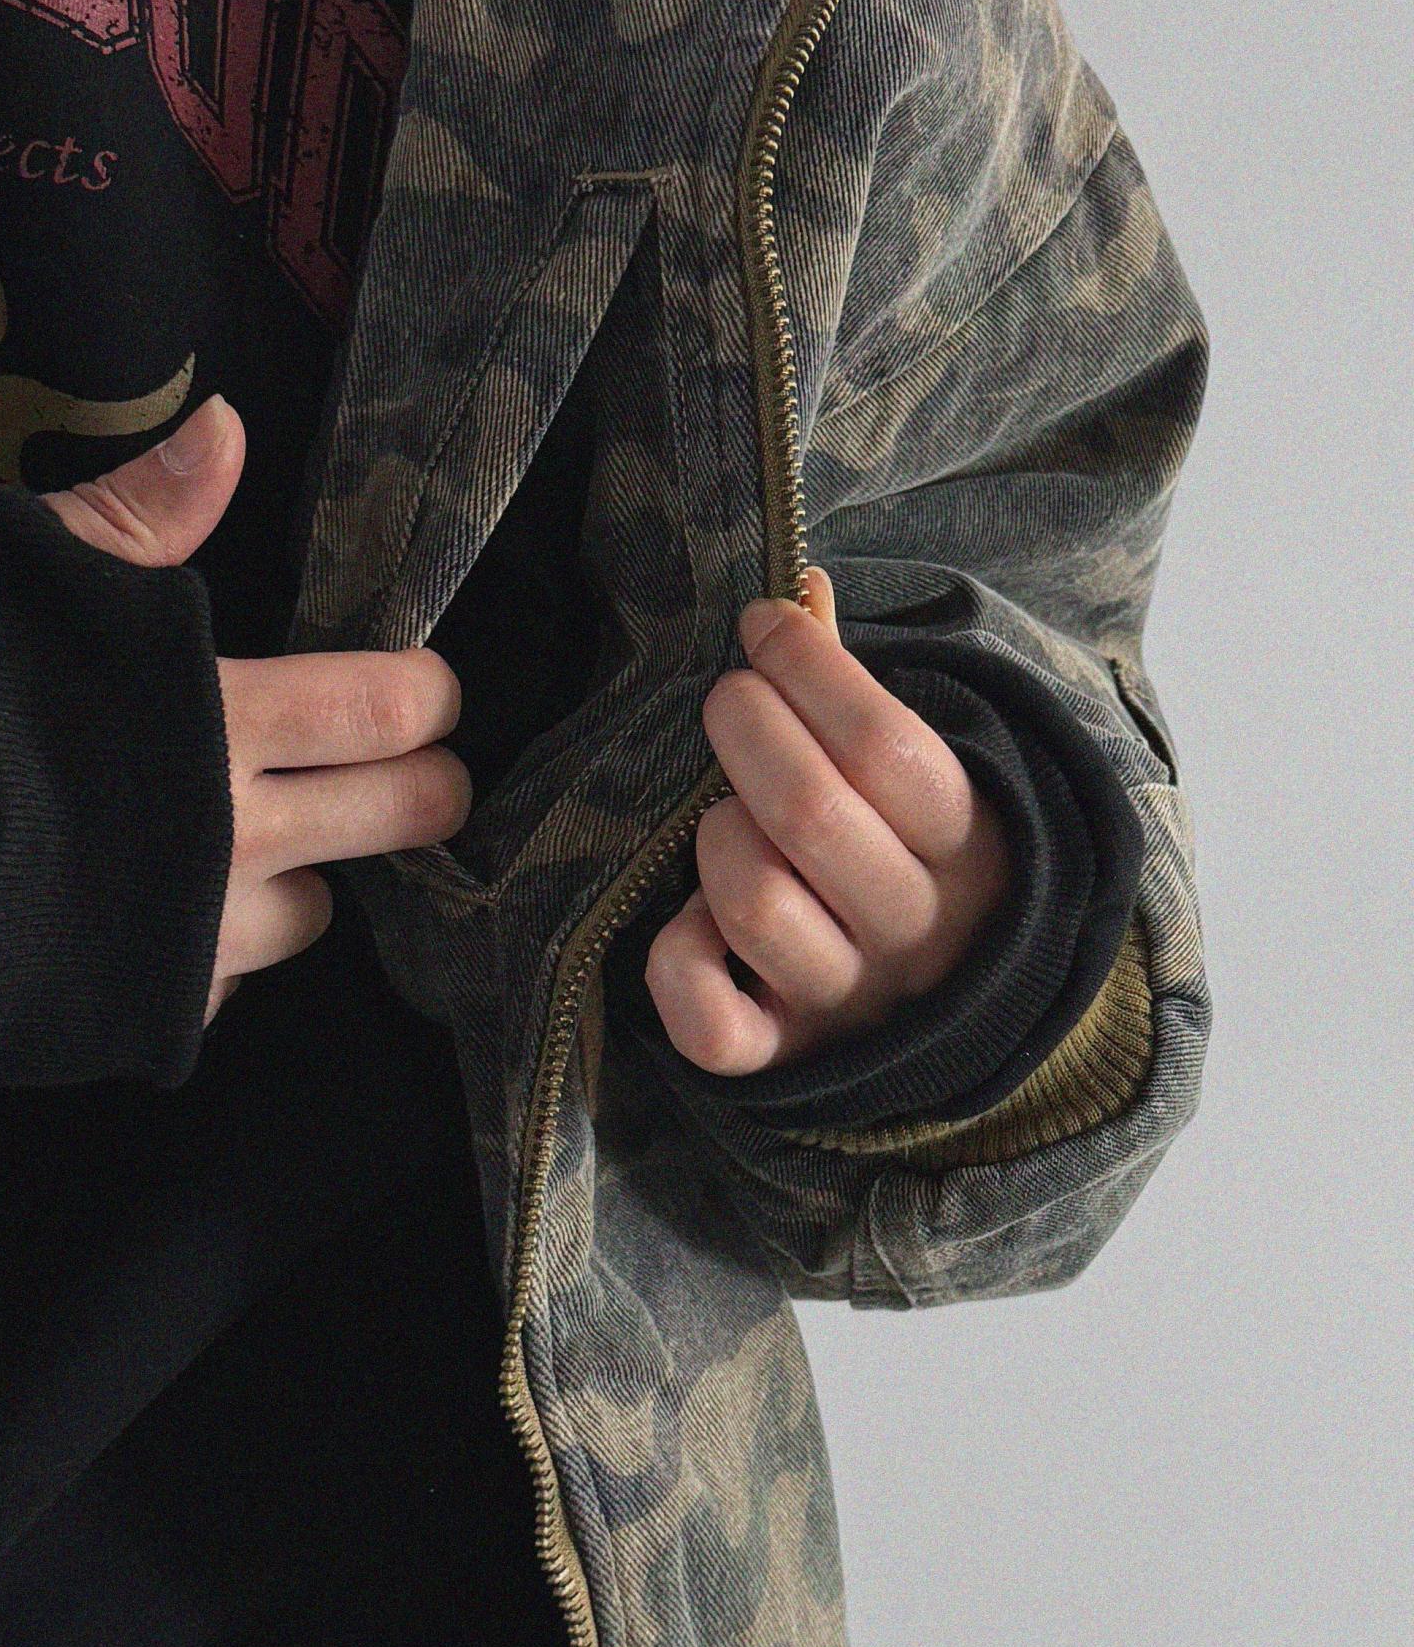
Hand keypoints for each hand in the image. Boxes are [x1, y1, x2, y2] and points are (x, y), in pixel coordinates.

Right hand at [46, 395, 469, 1020]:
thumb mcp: (19, 571)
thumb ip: (141, 511)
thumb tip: (228, 424)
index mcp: (219, 718)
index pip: (389, 707)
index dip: (427, 693)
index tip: (423, 687)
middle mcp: (235, 837)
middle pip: (404, 815)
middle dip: (424, 788)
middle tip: (408, 768)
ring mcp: (200, 935)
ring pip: (319, 909)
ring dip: (306, 874)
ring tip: (255, 839)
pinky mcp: (155, 1010)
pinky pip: (228, 979)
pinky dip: (216, 948)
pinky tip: (166, 909)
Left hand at [645, 568, 1011, 1076]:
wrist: (946, 1006)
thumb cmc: (911, 856)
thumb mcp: (917, 779)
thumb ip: (851, 691)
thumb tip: (800, 588)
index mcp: (966, 847)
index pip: (886, 747)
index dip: (808, 668)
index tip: (763, 626)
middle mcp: (914, 930)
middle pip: (810, 814)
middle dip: (745, 728)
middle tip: (725, 697)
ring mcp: (848, 1000)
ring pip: (754, 904)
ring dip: (717, 835)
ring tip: (720, 817)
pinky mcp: (783, 1058)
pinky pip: (710, 1022)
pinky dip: (681, 962)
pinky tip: (693, 922)